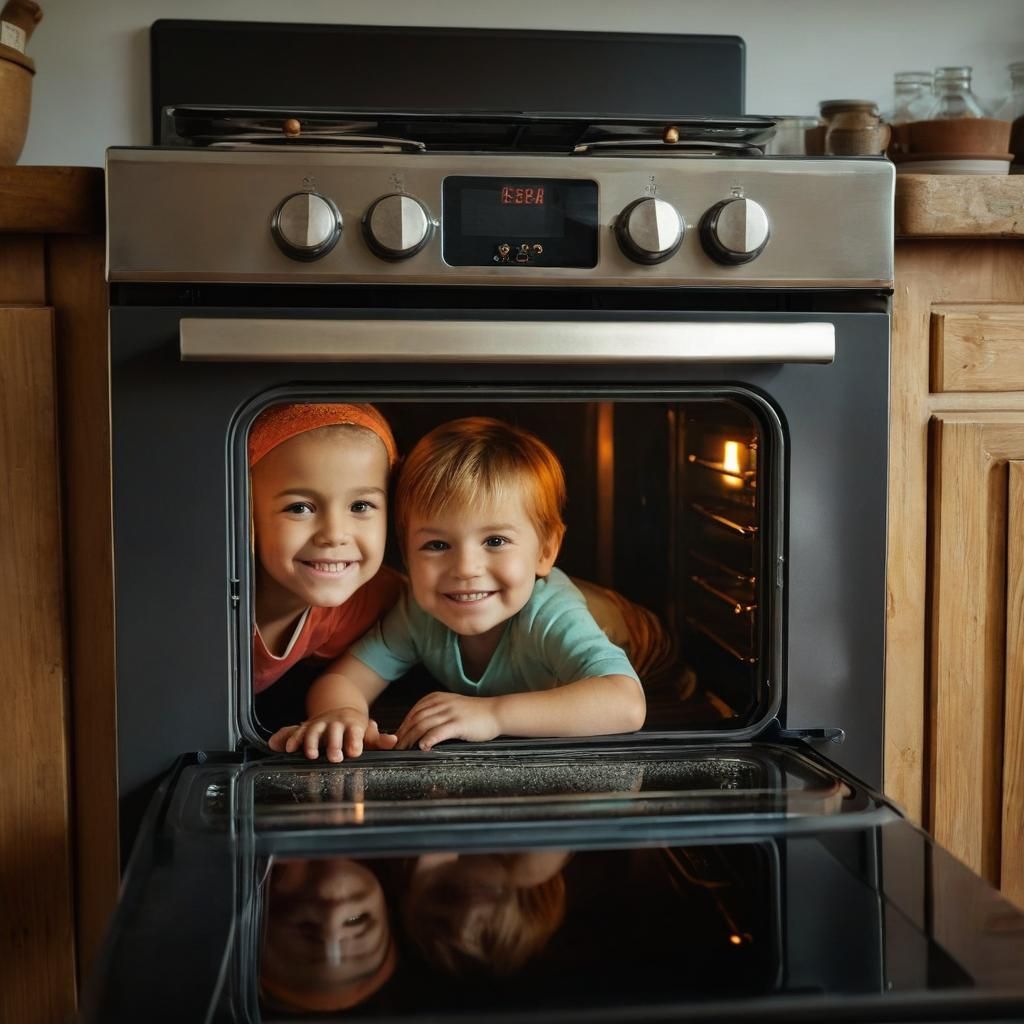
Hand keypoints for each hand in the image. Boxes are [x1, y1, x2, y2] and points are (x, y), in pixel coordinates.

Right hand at [268, 709, 397, 761]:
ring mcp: (320, 723)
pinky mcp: (307, 727)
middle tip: (335, 757)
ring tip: (311, 755)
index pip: (355, 731)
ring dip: (311, 742)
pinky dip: (293, 739)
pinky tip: (289, 749)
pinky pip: (298, 731)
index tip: (355, 752)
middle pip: (335, 730)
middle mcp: (336, 722)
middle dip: (334, 743)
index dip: (354, 740)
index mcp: (353, 723)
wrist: (339, 711)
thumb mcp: (368, 733)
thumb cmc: (355, 728)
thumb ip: (380, 739)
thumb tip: (394, 741)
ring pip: (314, 730)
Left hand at [394, 692, 501, 750]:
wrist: (497, 712)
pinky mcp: (459, 724)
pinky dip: (428, 739)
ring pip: (423, 725)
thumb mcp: (452, 706)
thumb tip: (419, 727)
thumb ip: (436, 712)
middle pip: (415, 719)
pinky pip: (439, 731)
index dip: (403, 725)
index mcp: (438, 698)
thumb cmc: (476, 713)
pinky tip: (423, 747)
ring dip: (411, 738)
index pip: (414, 711)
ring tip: (405, 749)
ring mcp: (450, 713)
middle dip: (403, 734)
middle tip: (396, 746)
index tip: (397, 737)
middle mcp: (442, 703)